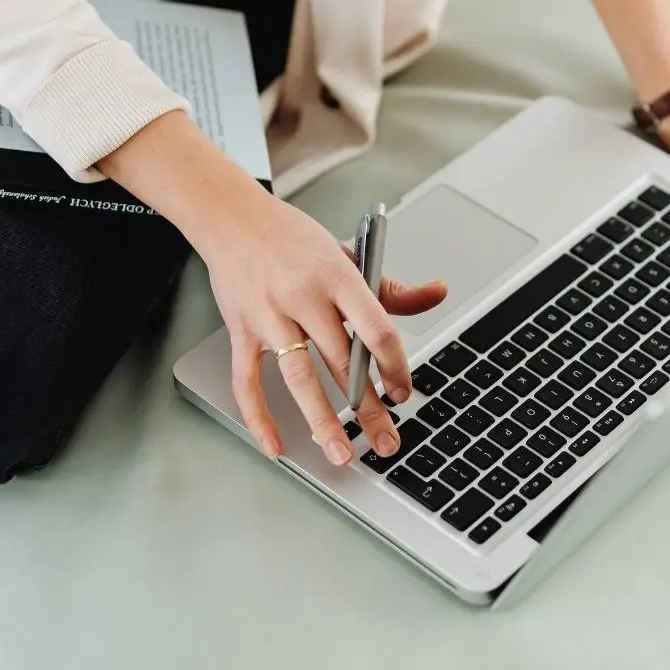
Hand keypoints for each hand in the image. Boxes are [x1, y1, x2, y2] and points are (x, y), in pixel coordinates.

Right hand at [97, 111, 446, 466]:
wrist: (231, 216)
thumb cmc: (292, 238)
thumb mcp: (346, 253)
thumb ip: (390, 285)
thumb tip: (437, 293)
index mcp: (337, 275)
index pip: (376, 328)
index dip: (394, 366)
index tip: (403, 392)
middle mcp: (304, 296)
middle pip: (343, 362)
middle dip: (368, 408)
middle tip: (387, 442)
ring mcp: (269, 315)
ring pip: (298, 377)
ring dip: (322, 421)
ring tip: (341, 453)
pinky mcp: (241, 329)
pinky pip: (247, 381)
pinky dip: (259, 416)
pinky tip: (276, 444)